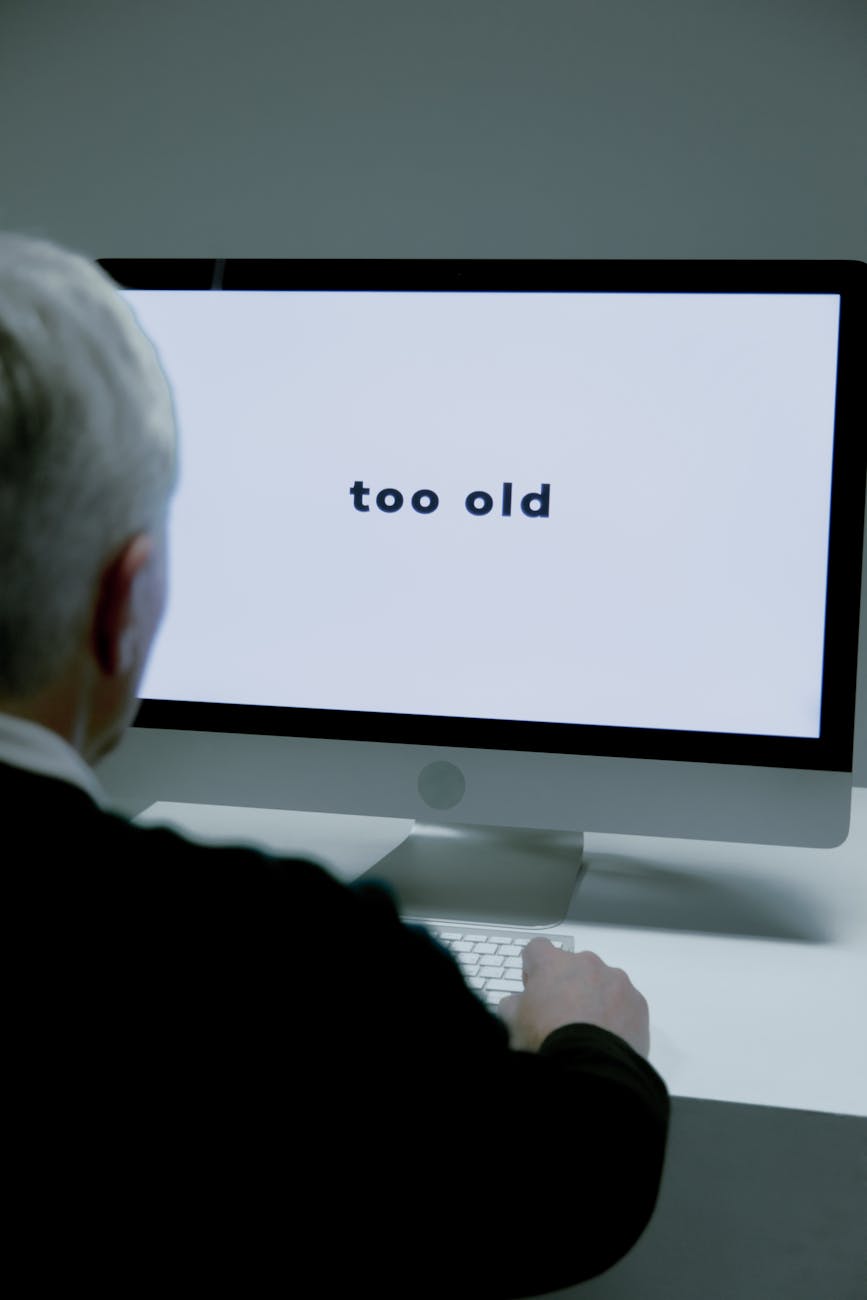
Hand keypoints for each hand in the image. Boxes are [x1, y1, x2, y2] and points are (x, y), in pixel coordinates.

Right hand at [497, 938, 650, 1057]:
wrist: (590, 1068)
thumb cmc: (546, 1040)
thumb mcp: (512, 1023)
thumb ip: (513, 1004)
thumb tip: (519, 1002)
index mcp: (553, 963)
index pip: (537, 949)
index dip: (533, 969)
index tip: (534, 990)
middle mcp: (587, 963)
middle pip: (573, 967)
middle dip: (567, 985)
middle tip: (561, 1017)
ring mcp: (616, 981)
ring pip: (602, 983)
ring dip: (594, 998)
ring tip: (588, 1031)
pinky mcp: (638, 1003)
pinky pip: (624, 1002)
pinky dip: (616, 1015)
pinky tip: (607, 1038)